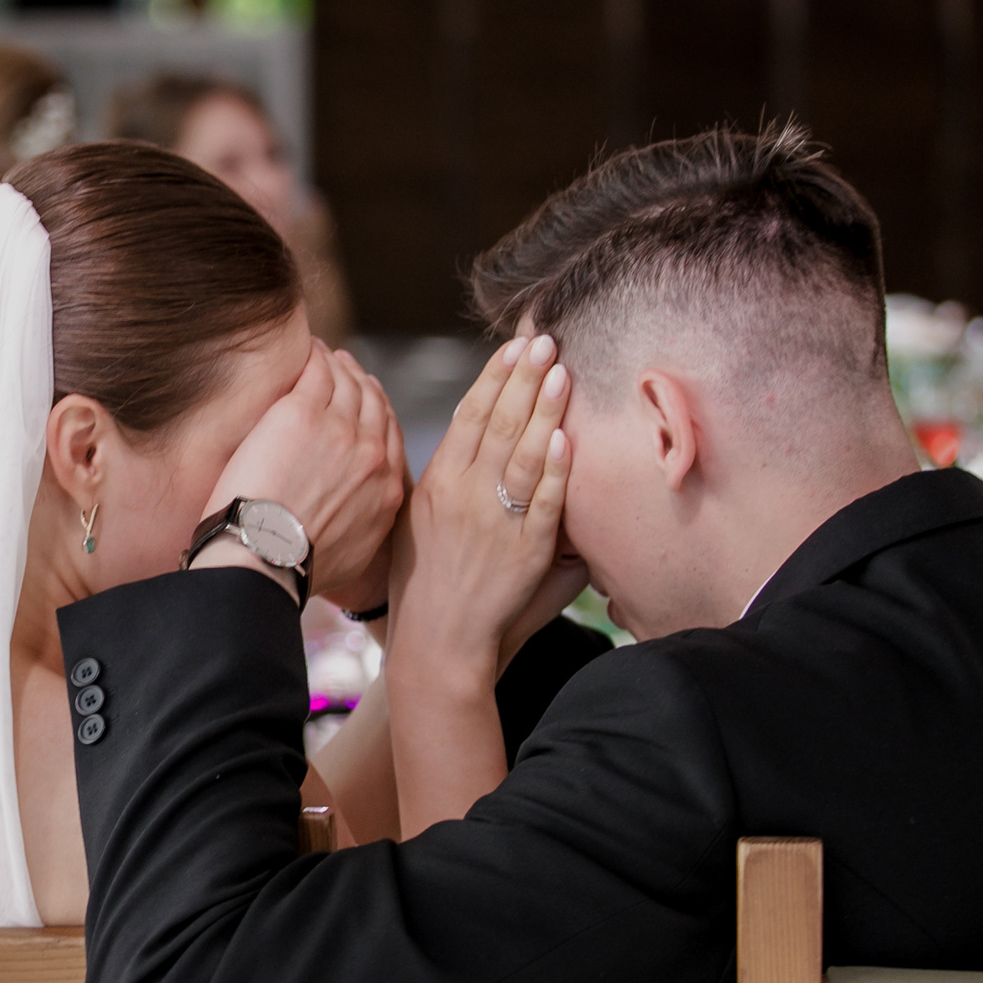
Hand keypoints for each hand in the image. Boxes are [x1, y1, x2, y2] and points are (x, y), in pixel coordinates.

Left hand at [200, 341, 406, 603]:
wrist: (264, 558)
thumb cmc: (293, 566)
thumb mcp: (352, 555)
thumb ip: (365, 527)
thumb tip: (359, 522)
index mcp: (387, 489)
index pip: (391, 436)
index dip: (379, 414)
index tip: (368, 403)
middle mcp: (372, 454)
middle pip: (374, 404)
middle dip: (362, 384)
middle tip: (348, 370)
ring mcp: (340, 429)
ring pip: (348, 383)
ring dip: (338, 365)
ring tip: (326, 355)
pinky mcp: (303, 411)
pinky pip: (317, 371)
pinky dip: (315, 357)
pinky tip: (307, 350)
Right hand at [392, 333, 576, 682]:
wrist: (434, 644)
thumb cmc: (422, 586)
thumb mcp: (415, 523)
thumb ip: (445, 483)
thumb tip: (473, 443)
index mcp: (436, 483)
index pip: (469, 417)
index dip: (493, 378)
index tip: (513, 347)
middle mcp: (462, 495)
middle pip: (498, 423)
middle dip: (523, 376)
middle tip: (545, 338)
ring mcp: (494, 522)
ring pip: (523, 453)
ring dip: (544, 408)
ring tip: (562, 369)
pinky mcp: (523, 551)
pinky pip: (543, 502)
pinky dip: (556, 469)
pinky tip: (567, 437)